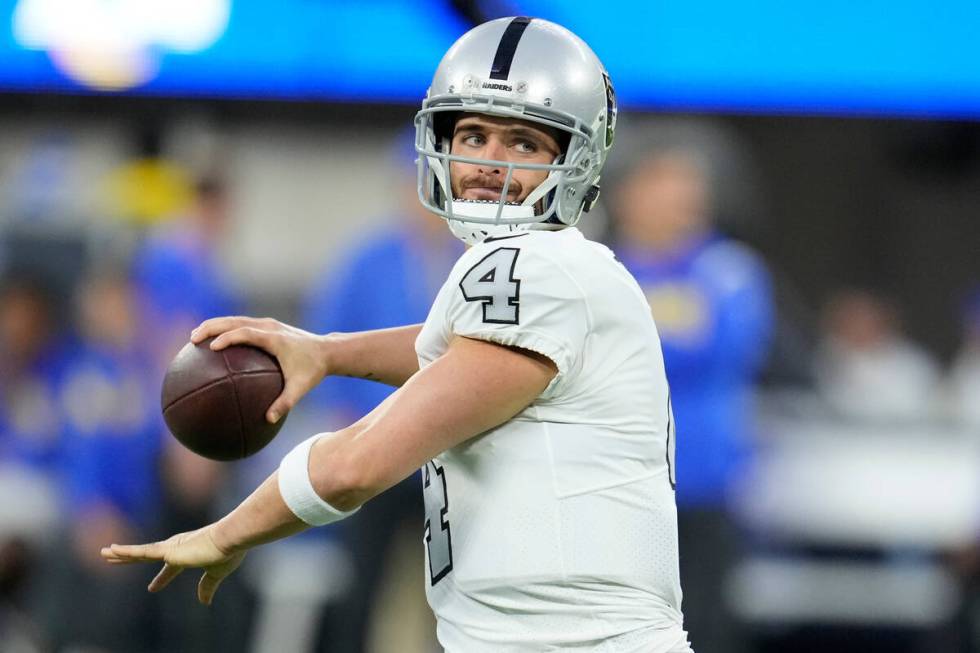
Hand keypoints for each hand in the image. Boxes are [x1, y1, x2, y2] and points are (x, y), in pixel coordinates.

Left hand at [101, 526, 245, 604]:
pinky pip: (141, 552)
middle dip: (131, 558)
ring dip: (121, 554)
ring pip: (140, 552)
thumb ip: (207, 586)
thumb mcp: (216, 574)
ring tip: (104, 552)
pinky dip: (126, 552)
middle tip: (114, 558)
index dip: (161, 579)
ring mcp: (170, 549)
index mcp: (189, 555)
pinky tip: (112, 551)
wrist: (231, 540)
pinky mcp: (167, 551)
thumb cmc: (228, 553)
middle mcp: (177, 549)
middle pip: (148, 555)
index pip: (170, 569)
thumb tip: (205, 602)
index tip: (152, 588)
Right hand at [191, 316, 328, 422]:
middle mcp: (269, 327)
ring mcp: (268, 324)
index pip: (246, 333)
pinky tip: (213, 344)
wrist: (327, 351)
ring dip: (215, 325)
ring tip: (195, 337)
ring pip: (235, 320)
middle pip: (234, 321)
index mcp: (274, 338)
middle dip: (212, 327)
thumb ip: (285, 403)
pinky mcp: (268, 326)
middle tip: (193, 338)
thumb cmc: (313, 370)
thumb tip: (268, 420)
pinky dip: (226, 330)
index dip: (228, 338)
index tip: (211, 347)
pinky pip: (242, 325)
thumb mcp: (301, 388)